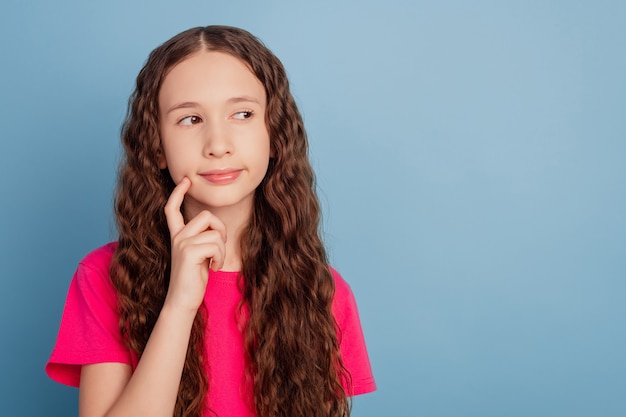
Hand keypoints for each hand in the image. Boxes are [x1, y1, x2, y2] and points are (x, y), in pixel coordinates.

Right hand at [163, 178, 226, 311]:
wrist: (183, 301)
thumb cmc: (193, 280)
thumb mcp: (198, 255)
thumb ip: (202, 240)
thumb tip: (216, 228)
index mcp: (177, 236)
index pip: (172, 209)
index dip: (178, 193)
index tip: (185, 180)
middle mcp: (177, 237)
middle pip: (206, 215)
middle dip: (220, 228)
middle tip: (219, 248)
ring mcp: (182, 243)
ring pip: (215, 232)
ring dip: (222, 249)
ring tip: (215, 262)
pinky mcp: (189, 252)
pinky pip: (216, 244)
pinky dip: (221, 257)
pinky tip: (214, 268)